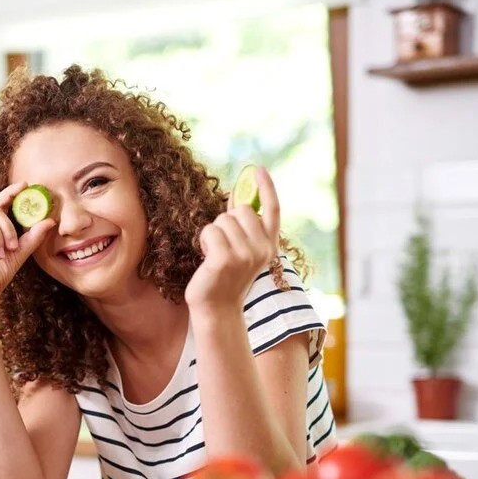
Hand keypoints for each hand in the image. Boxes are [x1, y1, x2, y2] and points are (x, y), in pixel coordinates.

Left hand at [184, 166, 280, 312]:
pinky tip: (207, 259)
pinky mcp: (225, 259)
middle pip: (241, 210)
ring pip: (222, 220)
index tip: (258, 169)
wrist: (217, 309)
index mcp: (269, 246)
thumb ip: (242, 227)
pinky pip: (210, 231)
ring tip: (215, 255)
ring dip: (213, 234)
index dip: (267, 187)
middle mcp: (262, 249)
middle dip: (226, 221)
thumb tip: (236, 196)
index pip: (273, 210)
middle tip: (223, 245)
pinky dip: (204, 241)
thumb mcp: (240, 250)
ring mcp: (245, 255)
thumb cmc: (224, 278)